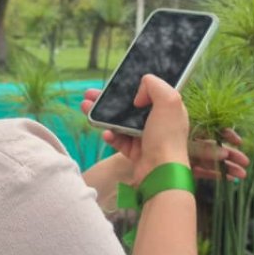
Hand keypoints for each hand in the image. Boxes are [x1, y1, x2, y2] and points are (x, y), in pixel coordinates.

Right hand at [81, 86, 250, 181]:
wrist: (161, 172)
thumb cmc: (167, 137)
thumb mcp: (169, 101)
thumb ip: (155, 85)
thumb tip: (140, 91)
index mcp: (168, 109)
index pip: (150, 92)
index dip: (133, 86)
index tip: (117, 82)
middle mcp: (158, 122)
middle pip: (130, 107)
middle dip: (110, 100)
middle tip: (91, 94)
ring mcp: (146, 138)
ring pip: (120, 122)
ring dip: (103, 115)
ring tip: (85, 107)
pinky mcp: (135, 152)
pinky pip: (118, 140)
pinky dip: (110, 136)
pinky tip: (106, 133)